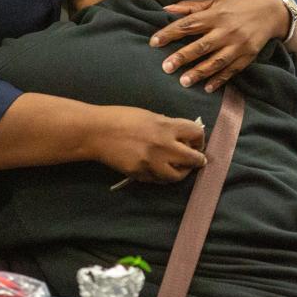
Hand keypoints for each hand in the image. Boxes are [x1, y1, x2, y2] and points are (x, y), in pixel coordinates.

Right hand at [90, 106, 205, 183]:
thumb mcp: (149, 115)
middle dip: (197, 159)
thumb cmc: (121, 117)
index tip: (197, 141)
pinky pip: (159, 180)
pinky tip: (160, 170)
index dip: (200, 138)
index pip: (196, 133)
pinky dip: (163, 176)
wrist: (97, 132)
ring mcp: (152, 163)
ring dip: (181, 171)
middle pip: (194, 159)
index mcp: (166, 126)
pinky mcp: (141, 175)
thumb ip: (167, 125)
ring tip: (178, 167)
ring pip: (178, 175)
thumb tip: (182, 135)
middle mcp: (163, 146)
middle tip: (197, 160)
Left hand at [149, 0, 286, 92]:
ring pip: (216, 61)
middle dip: (182, 57)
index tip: (154, 42)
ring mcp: (238, 45)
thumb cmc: (239, 2)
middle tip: (166, 67)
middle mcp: (226, 30)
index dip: (170, 33)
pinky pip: (232, 70)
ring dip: (199, 72)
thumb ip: (190, 6)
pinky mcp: (247, 56)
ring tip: (183, 81)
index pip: (188, 24)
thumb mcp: (216, 0)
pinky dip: (220, 80)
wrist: (272, 9)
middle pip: (201, 46)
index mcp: (215, 15)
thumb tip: (166, 9)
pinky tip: (207, 88)